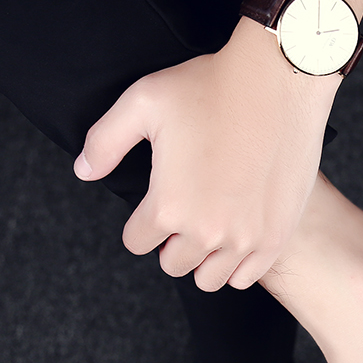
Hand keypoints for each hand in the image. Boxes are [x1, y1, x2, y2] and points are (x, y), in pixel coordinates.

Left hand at [74, 19, 339, 290]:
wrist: (279, 82)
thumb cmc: (211, 87)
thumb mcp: (143, 102)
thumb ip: (105, 141)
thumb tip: (83, 172)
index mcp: (168, 206)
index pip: (136, 242)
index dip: (140, 223)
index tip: (154, 204)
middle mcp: (205, 232)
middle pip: (173, 264)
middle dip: (171, 242)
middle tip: (184, 212)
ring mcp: (244, 239)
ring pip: (208, 279)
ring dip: (202, 258)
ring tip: (209, 228)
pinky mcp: (275, 237)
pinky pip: (245, 277)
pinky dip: (235, 264)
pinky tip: (236, 235)